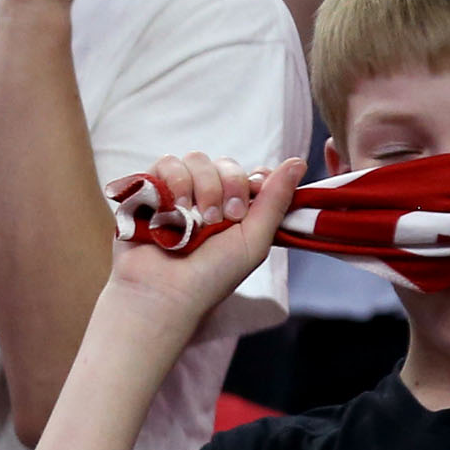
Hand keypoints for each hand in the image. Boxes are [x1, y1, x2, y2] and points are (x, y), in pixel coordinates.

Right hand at [108, 153, 303, 334]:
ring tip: (192, 217)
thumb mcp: (255, 240)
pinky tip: (171, 208)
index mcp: (235, 211)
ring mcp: (178, 193)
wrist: (163, 291)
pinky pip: (165, 163)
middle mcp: (207, 199)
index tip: (244, 208)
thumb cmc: (211, 276)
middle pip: (224, 163)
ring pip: (195, 159)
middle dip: (225, 187)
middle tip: (219, 219)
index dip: (250, 182)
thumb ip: (276, 200)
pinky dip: (172, 182)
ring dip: (199, 186)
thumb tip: (298, 161)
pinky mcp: (150, 189)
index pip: (250, 174)